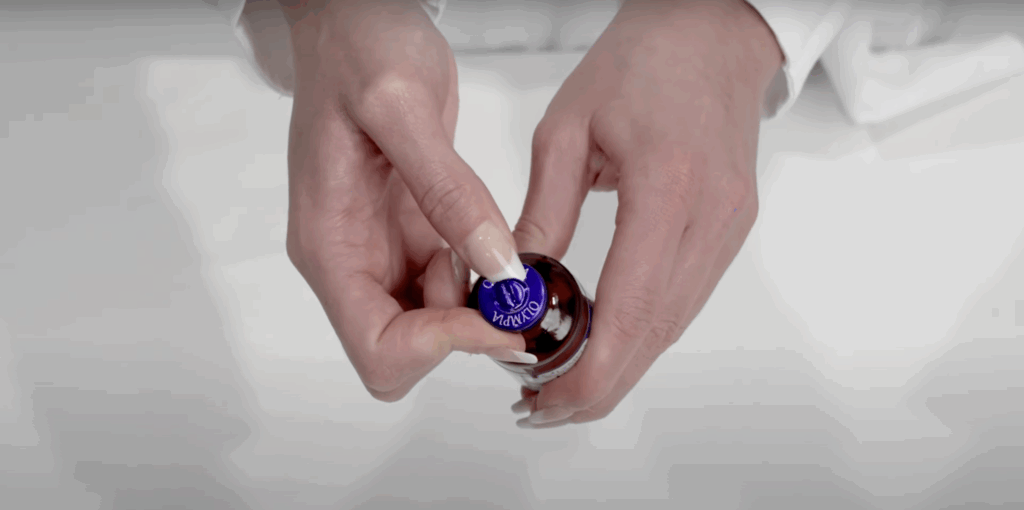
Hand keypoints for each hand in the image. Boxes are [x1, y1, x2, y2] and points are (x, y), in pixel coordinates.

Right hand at [283, 0, 532, 401]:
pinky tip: (492, 233)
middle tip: (505, 276)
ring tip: (496, 237)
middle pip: (403, 350)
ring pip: (432, 325)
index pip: (377, 346)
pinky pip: (450, 285)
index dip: (441, 344)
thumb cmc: (357, 48)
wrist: (352, 20)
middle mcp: (351, 261)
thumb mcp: (403, 108)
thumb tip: (496, 267)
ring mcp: (381, 252)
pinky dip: (481, 276)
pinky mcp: (410, 235)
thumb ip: (449, 192)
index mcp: (330, 243)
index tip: (497, 312)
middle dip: (462, 328)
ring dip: (476, 303)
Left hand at [510, 0, 782, 425]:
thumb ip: (541, 212)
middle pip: (656, 334)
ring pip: (673, 324)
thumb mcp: (566, 130)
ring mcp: (729, 226)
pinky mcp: (731, 227)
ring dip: (620, 364)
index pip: (631, 308)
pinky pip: (684, 297)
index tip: (547, 397)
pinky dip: (642, 331)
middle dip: (599, 384)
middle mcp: (711, 217)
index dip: (590, 369)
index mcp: (667, 188)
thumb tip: (515, 282)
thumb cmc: (641, 60)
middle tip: (544, 408)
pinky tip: (604, 340)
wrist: (711, 31)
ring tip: (562, 384)